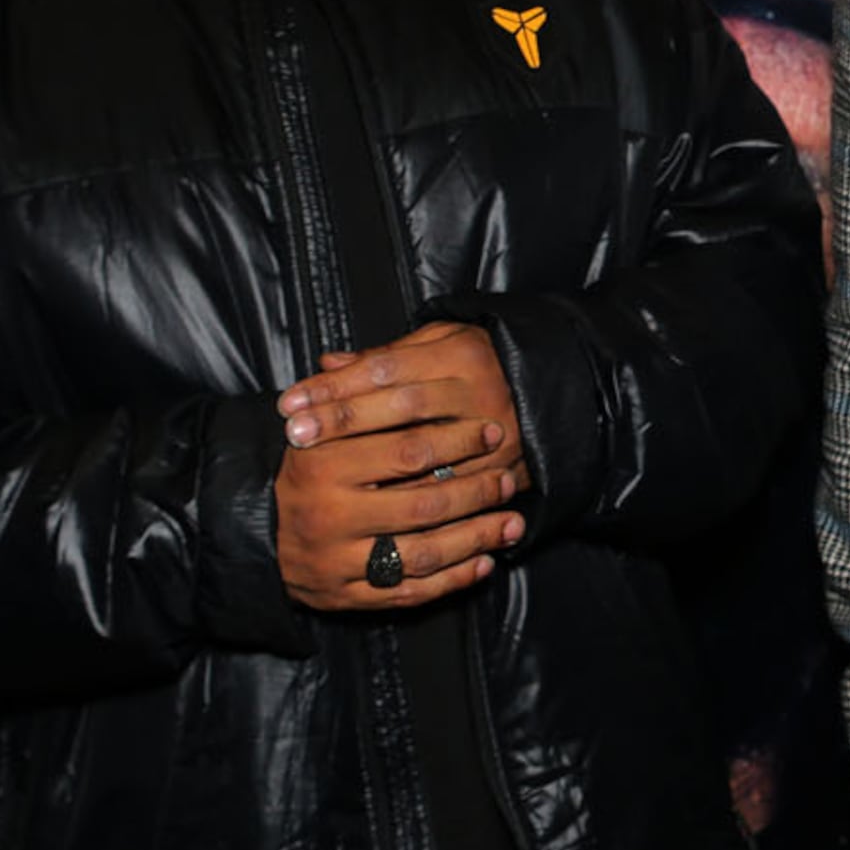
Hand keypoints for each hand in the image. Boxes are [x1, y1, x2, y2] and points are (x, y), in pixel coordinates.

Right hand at [274, 324, 532, 611]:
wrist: (250, 532)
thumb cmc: (301, 471)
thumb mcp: (320, 428)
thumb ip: (355, 396)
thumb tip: (381, 359)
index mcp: (322, 462)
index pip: (404, 449)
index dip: (456, 439)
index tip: (490, 432)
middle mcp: (328, 513)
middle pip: (422, 504)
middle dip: (476, 492)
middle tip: (507, 479)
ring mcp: (336, 559)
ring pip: (422, 553)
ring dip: (475, 539)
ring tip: (511, 523)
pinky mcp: (345, 596)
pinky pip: (409, 592)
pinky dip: (452, 580)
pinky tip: (483, 564)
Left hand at [281, 322, 527, 482]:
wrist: (557, 394)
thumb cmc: (480, 365)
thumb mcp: (436, 345)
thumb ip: (384, 357)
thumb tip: (326, 364)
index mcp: (461, 354)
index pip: (386, 368)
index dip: (337, 385)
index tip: (292, 402)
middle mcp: (481, 393)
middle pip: (401, 408)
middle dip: (344, 421)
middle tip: (296, 435)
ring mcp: (497, 437)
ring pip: (425, 454)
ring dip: (368, 466)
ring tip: (322, 473)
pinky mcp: (505, 473)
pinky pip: (451, 492)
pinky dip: (409, 499)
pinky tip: (368, 503)